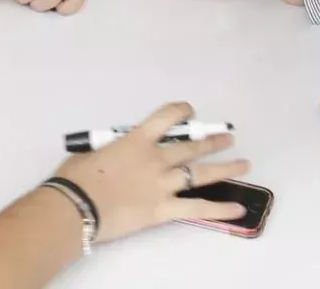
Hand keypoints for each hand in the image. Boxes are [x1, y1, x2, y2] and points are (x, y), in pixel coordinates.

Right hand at [52, 101, 249, 243]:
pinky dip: (219, 209)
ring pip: (201, 173)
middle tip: (227, 138)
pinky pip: (197, 208)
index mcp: (136, 140)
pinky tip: (237, 209)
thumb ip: (110, 150)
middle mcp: (156, 159)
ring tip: (243, 164)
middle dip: (212, 141)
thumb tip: (113, 153)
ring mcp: (163, 184)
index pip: (166, 118)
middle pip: (192, 147)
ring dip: (225, 168)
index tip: (189, 111)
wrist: (76, 206)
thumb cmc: (77, 178)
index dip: (181, 112)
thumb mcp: (92, 152)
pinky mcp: (163, 209)